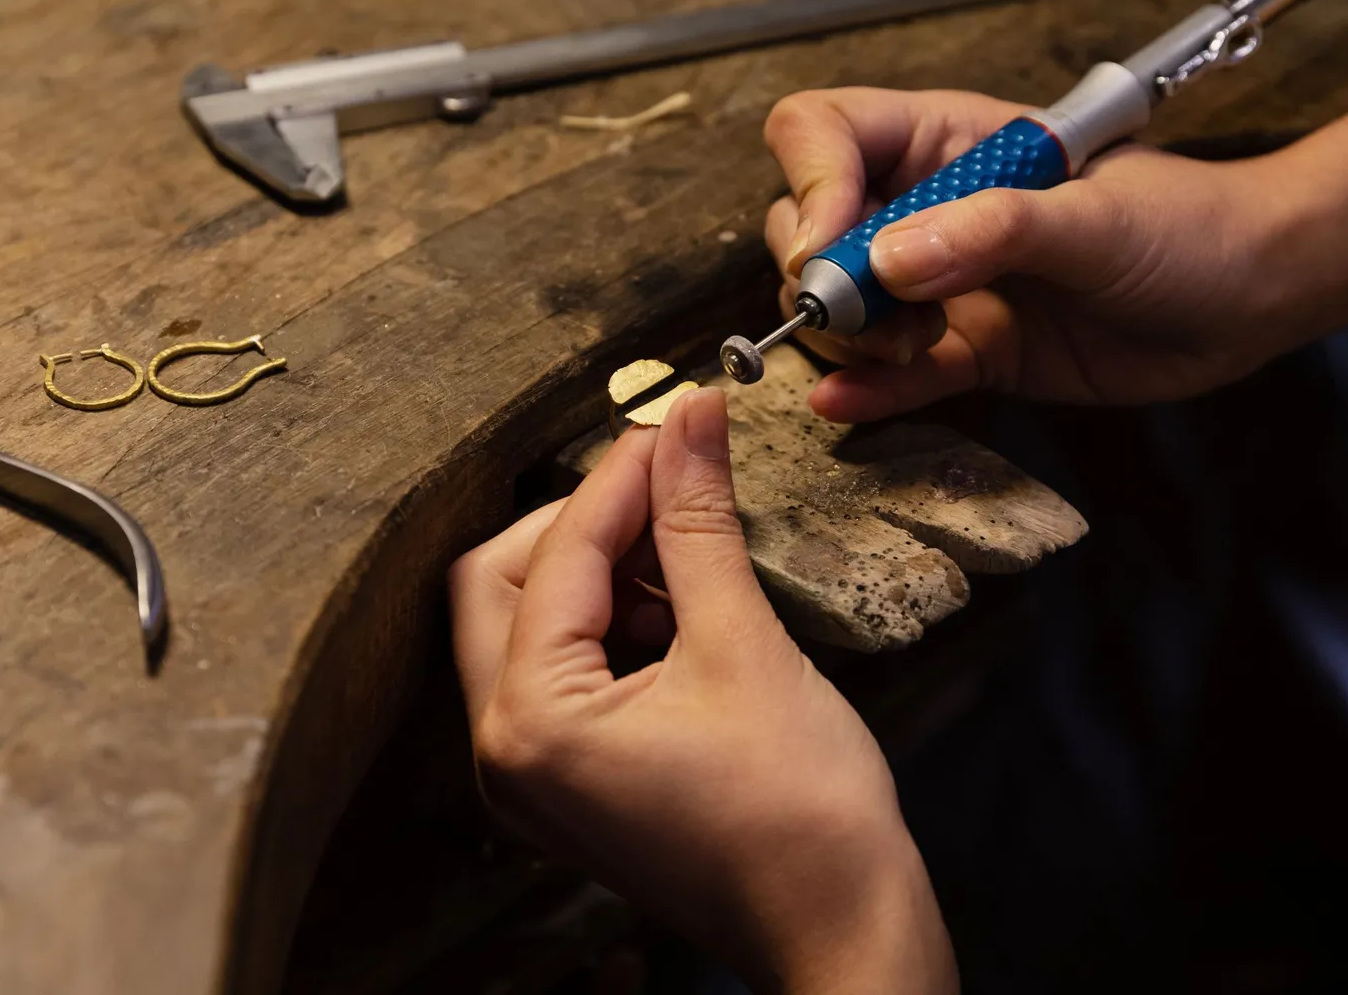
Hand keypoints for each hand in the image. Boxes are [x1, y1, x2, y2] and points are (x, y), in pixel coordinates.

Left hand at [449, 388, 954, 993]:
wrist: (842, 930)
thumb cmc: (801, 813)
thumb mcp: (743, 643)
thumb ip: (699, 522)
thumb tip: (690, 418)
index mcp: (531, 722)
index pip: (557, 554)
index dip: (620, 476)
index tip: (677, 420)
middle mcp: (505, 753)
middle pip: (505, 582)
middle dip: (587, 523)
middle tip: (671, 482)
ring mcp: (530, 776)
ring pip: (530, 624)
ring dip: (602, 571)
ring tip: (689, 547)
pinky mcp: (567, 784)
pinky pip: (561, 672)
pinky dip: (611, 624)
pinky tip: (681, 604)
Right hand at [763, 86, 1347, 421]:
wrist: (1254, 297)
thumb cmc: (1189, 226)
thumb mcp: (1095, 217)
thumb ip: (993, 229)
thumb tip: (888, 260)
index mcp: (950, 143)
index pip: (827, 133)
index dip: (808, 181)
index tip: (824, 246)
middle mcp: (928, 209)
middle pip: (812, 226)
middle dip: (821, 276)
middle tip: (865, 315)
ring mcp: (942, 284)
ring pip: (842, 306)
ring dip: (848, 338)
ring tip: (910, 350)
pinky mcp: (969, 351)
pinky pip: (895, 375)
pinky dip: (864, 392)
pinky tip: (842, 405)